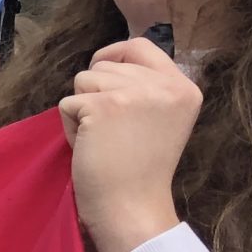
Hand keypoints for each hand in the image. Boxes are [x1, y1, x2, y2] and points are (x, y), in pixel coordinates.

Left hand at [60, 37, 198, 251]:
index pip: (141, 45)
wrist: (133, 206)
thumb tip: (110, 60)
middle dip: (95, 92)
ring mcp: (135, 93)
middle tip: (111, 130)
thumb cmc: (140, 169)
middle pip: (105, 64)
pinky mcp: (103, 106)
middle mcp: (166, 85)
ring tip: (102, 139)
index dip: (114, 54)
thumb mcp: (160, 118)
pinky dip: (69, 126)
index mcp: (184, 87)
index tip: (103, 71)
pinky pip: (67, 103)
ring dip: (82, 108)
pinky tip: (90, 147)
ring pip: (83, 79)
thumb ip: (146, 89)